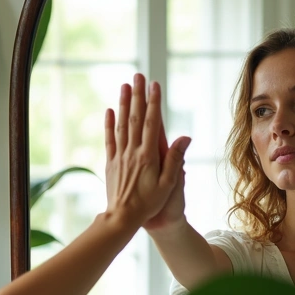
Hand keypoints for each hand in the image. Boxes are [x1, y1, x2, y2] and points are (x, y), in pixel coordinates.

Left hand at [104, 74, 185, 226]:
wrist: (122, 218)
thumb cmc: (149, 204)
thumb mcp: (168, 184)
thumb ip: (175, 159)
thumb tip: (185, 137)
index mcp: (148, 156)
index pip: (153, 123)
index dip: (154, 102)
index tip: (154, 85)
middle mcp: (132, 152)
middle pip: (136, 118)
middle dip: (138, 95)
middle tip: (138, 76)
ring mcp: (120, 156)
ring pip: (121, 124)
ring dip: (123, 103)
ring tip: (124, 86)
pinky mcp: (110, 162)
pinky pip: (109, 139)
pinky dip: (109, 123)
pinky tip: (110, 110)